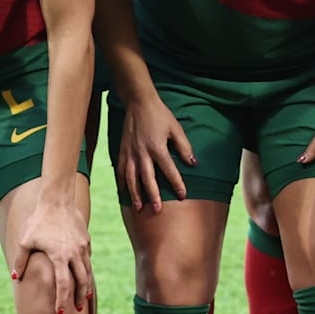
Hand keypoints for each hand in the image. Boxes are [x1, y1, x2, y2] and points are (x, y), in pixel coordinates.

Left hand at [11, 182, 94, 313]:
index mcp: (59, 256)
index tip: (60, 312)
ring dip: (87, 287)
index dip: (62, 300)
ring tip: (85, 297)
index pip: (64, 285)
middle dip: (81, 298)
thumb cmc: (38, 221)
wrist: (57, 200)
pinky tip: (83, 275)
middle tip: (78, 310)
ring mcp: (82, 247)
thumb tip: (15, 278)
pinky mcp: (86, 241)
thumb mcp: (25, 241)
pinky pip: (87, 259)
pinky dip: (86, 270)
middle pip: (82, 282)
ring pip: (88, 272)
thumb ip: (21, 261)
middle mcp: (74, 254)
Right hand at [115, 95, 192, 211]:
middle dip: (153, 196)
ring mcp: (130, 153)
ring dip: (136, 194)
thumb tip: (193, 163)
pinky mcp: (122, 151)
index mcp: (157, 147)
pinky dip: (122, 183)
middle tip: (158, 210)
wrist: (138, 103)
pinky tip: (124, 192)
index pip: (169, 170)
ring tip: (139, 208)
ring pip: (131, 178)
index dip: (177, 184)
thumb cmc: (160, 115)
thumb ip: (184, 147)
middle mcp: (142, 153)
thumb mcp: (176, 128)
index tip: (183, 196)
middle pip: (148, 179)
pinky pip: (121, 170)